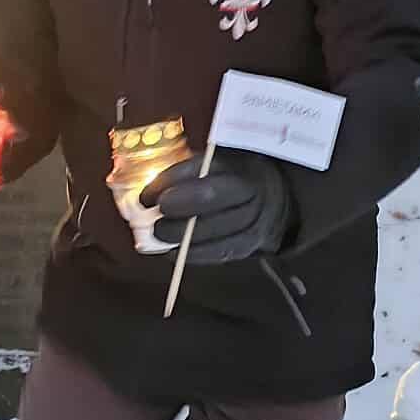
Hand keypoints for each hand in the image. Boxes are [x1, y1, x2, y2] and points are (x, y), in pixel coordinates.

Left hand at [141, 148, 293, 263]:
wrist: (272, 199)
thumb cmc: (230, 178)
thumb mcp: (213, 165)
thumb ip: (185, 174)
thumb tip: (148, 193)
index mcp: (238, 165)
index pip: (201, 169)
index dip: (170, 181)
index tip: (147, 195)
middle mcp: (249, 190)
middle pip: (210, 198)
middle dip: (176, 208)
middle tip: (152, 218)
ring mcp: (253, 220)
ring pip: (214, 229)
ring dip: (179, 235)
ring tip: (158, 234)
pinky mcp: (248, 245)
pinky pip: (218, 252)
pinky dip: (191, 254)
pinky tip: (172, 252)